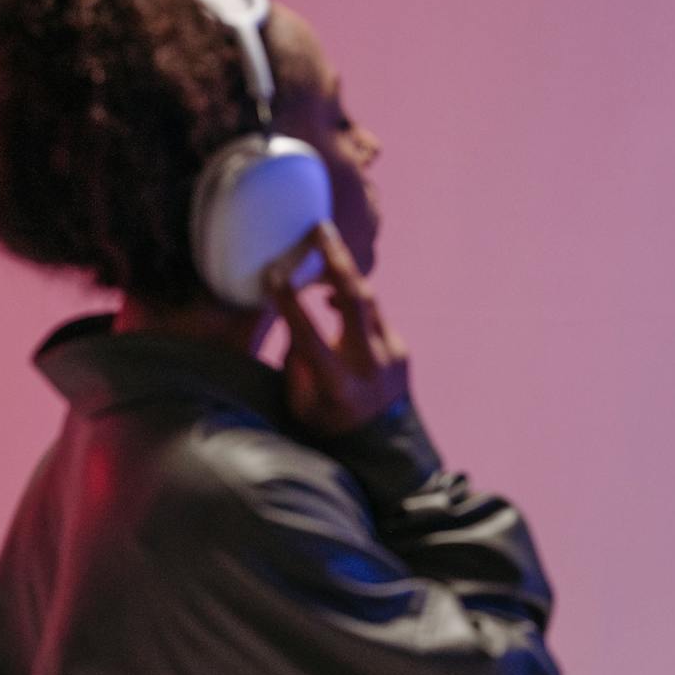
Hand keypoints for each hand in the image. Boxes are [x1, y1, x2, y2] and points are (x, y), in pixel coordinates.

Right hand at [265, 222, 410, 435]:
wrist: (385, 446)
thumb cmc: (330, 425)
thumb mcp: (301, 405)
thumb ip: (296, 364)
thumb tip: (296, 323)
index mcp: (338, 383)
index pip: (309, 334)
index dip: (289, 302)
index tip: (272, 274)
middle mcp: (370, 364)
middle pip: (354, 299)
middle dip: (336, 259)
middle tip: (318, 228)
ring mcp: (391, 354)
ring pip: (367, 301)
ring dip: (344, 273)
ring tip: (322, 246)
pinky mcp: (401, 348)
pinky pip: (373, 315)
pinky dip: (352, 302)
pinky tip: (332, 296)